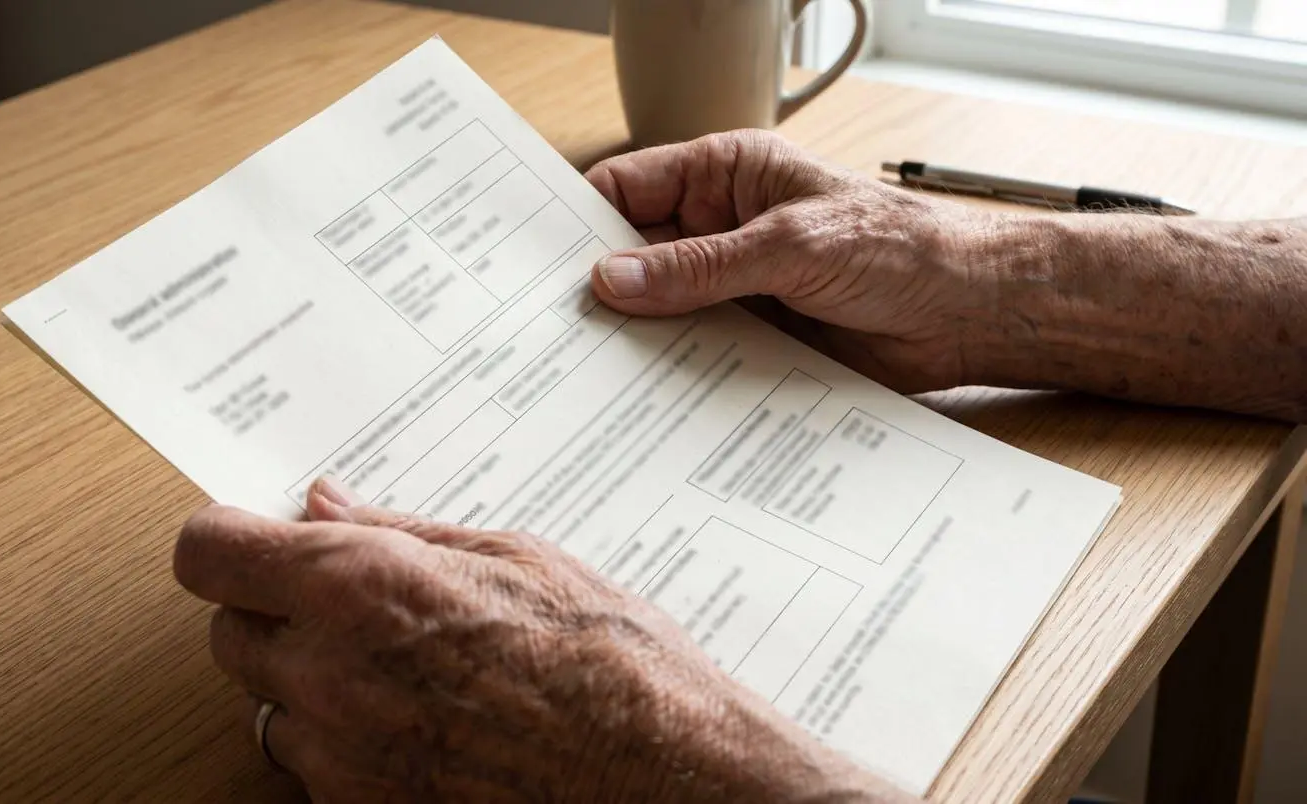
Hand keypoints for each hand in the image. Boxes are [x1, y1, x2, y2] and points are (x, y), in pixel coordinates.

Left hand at [174, 477, 912, 802]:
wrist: (669, 780)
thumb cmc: (612, 663)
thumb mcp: (513, 558)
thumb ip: (394, 532)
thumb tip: (321, 505)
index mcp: (361, 587)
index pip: (209, 554)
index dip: (226, 541)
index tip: (249, 539)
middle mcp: (330, 676)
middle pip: (227, 633)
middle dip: (274, 611)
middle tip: (351, 604)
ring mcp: (340, 761)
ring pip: (269, 707)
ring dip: (310, 684)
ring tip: (407, 671)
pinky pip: (313, 769)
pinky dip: (345, 744)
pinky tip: (424, 725)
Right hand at [586, 129, 989, 392]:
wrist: (967, 313)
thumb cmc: (900, 248)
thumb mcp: (790, 247)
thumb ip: (699, 267)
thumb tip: (613, 280)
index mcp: (726, 176)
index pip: (629, 189)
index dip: (581, 221)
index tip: (536, 261)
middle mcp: (721, 230)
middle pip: (634, 256)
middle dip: (600, 289)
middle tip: (552, 330)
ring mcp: (734, 287)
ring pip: (661, 312)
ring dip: (636, 339)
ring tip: (587, 373)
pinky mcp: (752, 339)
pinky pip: (696, 355)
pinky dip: (673, 376)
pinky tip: (644, 401)